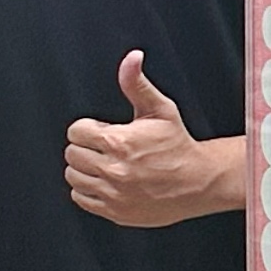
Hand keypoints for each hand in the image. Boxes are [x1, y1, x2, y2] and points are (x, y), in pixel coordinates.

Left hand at [64, 51, 241, 227]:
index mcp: (119, 142)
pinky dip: (88, 190)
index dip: (89, 129)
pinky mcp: (113, 211)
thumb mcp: (159, 109)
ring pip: (73, 176)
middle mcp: (113, 169)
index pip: (76, 131)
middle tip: (107, 148)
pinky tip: (107, 182)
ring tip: (106, 164)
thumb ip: (136, 84)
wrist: (198, 181)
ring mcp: (112, 193)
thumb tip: (131, 59)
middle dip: (86, 147)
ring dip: (85, 168)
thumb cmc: (178, 145)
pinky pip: (81, 198)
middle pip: (72, 153)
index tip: (104, 132)